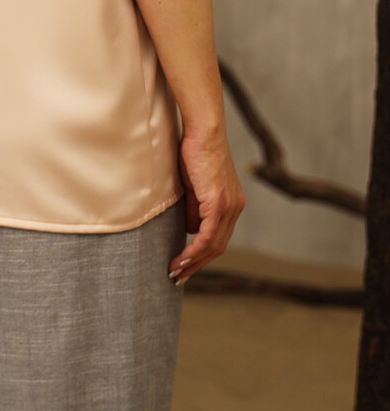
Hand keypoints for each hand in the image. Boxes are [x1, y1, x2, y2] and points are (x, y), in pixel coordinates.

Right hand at [168, 128, 243, 284]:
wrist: (204, 132)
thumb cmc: (195, 152)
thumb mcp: (195, 185)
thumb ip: (195, 207)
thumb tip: (189, 227)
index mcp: (232, 204)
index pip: (219, 238)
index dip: (202, 255)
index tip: (186, 266)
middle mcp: (235, 209)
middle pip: (218, 248)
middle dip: (197, 265)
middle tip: (179, 278)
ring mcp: (228, 207)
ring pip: (212, 246)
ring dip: (193, 262)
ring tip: (175, 273)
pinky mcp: (218, 203)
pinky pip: (207, 236)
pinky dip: (194, 251)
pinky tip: (181, 260)